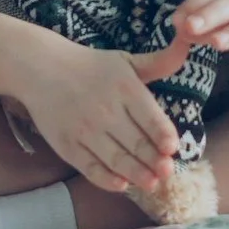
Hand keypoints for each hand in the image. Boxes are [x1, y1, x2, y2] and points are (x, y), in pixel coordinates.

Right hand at [15, 40, 177, 194]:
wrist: (41, 67)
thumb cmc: (91, 66)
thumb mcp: (126, 61)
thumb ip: (160, 61)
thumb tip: (188, 43)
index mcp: (124, 87)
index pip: (150, 117)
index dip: (164, 135)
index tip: (172, 148)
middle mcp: (105, 109)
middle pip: (136, 142)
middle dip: (154, 161)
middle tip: (167, 173)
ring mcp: (85, 129)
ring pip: (116, 159)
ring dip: (136, 174)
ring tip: (151, 184)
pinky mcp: (67, 144)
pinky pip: (90, 167)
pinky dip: (106, 179)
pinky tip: (121, 184)